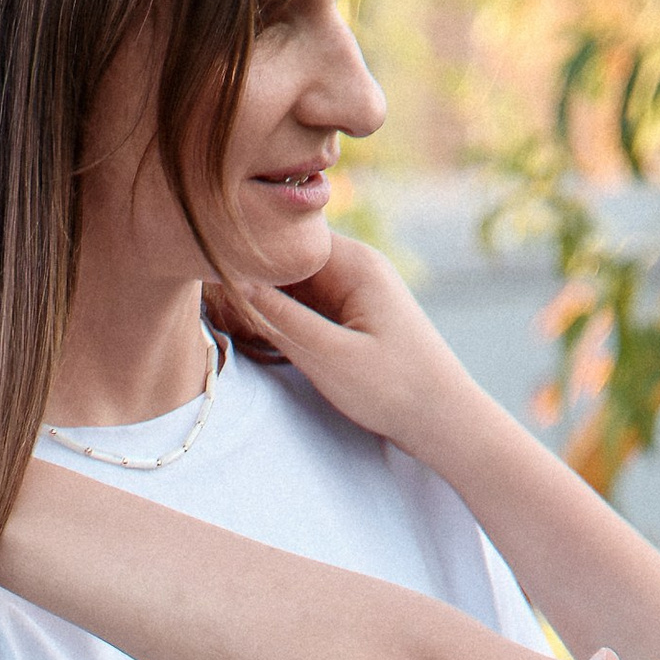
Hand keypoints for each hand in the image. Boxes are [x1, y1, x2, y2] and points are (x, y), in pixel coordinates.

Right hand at [226, 234, 482, 464]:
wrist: (447, 422)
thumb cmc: (396, 390)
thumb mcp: (328, 357)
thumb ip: (278, 318)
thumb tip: (230, 281)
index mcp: (354, 262)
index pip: (283, 236)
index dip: (245, 254)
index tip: (212, 280)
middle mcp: (356, 266)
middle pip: (285, 257)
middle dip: (252, 280)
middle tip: (220, 311)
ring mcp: (355, 290)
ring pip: (292, 283)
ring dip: (266, 303)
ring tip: (238, 328)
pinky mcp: (354, 315)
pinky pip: (307, 305)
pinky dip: (285, 319)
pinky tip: (265, 342)